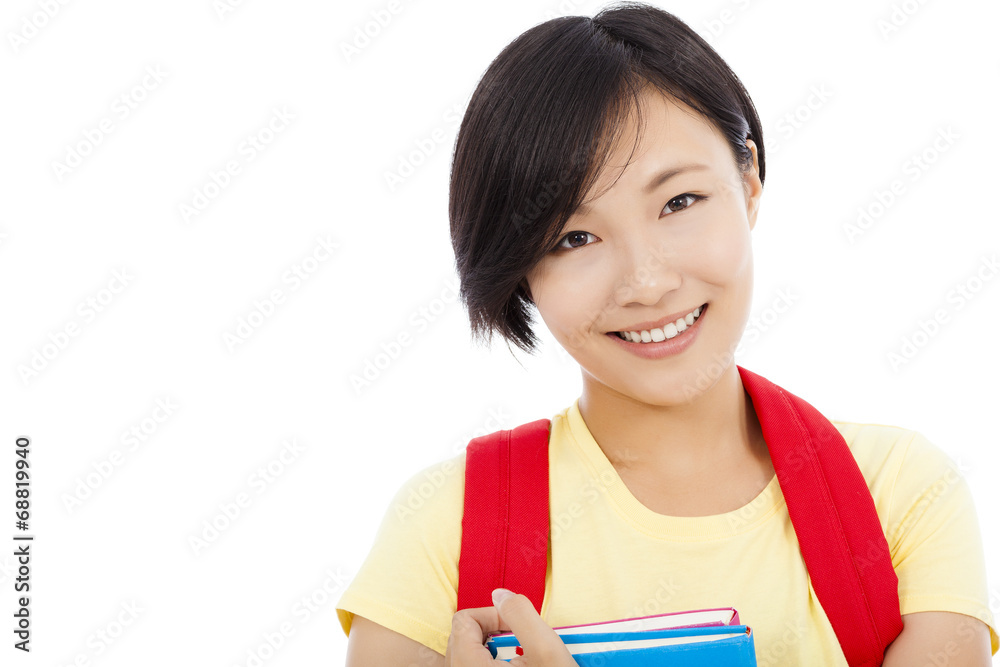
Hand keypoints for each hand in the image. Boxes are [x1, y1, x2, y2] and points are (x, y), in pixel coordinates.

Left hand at [445, 588, 577, 665]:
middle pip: (462, 639)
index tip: (519, 629)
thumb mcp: (546, 649)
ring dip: (492, 652)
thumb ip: (520, 614)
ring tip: (520, 662)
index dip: (494, 616)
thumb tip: (500, 595)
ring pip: (467, 658)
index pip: (463, 620)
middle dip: (493, 634)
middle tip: (522, 645)